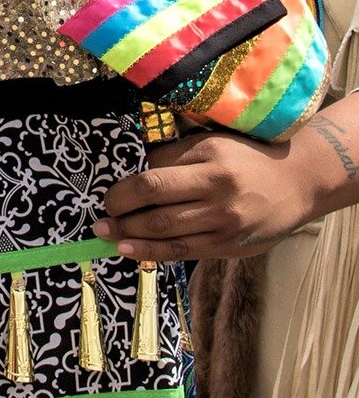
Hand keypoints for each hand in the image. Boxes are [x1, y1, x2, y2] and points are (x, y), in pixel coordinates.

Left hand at [92, 130, 315, 261]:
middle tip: (100, 218)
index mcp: (209, 157)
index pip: (154, 176)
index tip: (108, 195)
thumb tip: (129, 174)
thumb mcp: (212, 145)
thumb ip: (175, 159)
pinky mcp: (228, 245)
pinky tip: (128, 250)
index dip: (124, 189)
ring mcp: (223, 220)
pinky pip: (182, 251)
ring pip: (166, 231)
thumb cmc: (245, 159)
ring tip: (106, 235)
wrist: (297, 182)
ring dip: (129, 235)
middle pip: (156, 205)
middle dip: (120, 214)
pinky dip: (151, 252)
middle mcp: (217, 189)